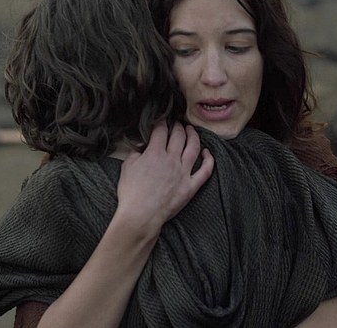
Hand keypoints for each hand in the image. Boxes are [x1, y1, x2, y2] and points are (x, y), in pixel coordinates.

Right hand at [114, 121, 213, 236]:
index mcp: (155, 153)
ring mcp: (183, 173)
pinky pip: (205, 171)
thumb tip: (141, 149)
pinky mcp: (190, 186)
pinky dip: (209, 160)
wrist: (141, 215)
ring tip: (191, 130)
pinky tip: (208, 153)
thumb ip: (135, 154)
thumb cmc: (131, 194)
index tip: (161, 121)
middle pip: (178, 136)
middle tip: (176, 123)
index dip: (161, 122)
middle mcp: (172, 160)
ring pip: (193, 148)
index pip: (161, 131)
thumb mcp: (127, 168)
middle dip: (177, 126)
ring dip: (193, 136)